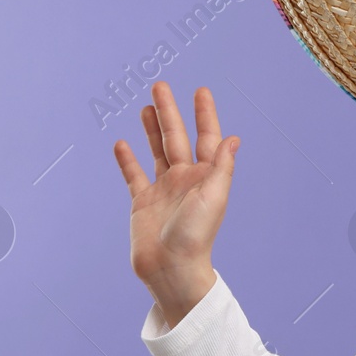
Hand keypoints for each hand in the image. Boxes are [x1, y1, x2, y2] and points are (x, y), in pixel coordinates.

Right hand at [113, 82, 239, 327]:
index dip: (205, 114)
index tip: (200, 91)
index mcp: (206, 176)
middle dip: (170, 112)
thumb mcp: (213, 197)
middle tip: (160, 85)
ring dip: (151, 129)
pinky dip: (127, 160)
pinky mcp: (143, 203)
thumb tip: (234, 137)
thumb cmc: (196, 236)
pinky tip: (121, 143)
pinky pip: (134, 176)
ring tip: (146, 107)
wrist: (171, 269)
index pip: (207, 137)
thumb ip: (221, 166)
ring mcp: (163, 190)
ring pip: (156, 151)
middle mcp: (185, 179)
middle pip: (176, 137)